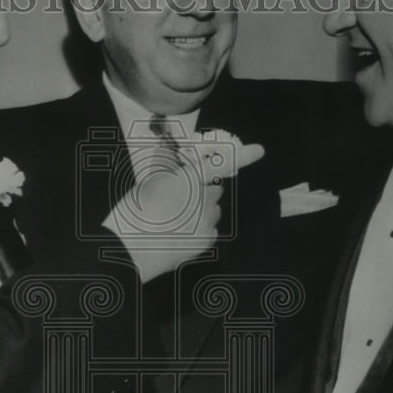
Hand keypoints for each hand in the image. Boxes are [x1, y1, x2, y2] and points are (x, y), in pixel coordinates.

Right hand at [104, 137, 264, 282]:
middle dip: (204, 190)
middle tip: (183, 197)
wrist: (132, 247)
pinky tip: (182, 232)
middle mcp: (204, 199)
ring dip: (203, 210)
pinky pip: (211, 229)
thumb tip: (167, 146)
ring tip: (179, 218)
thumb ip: (165, 163)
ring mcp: (207, 221)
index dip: (242, 156)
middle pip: (215, 189)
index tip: (259, 150)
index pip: (220, 164)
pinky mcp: (207, 240)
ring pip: (214, 210)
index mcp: (189, 180)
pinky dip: (202, 229)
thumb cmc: (136, 210)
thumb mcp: (150, 180)